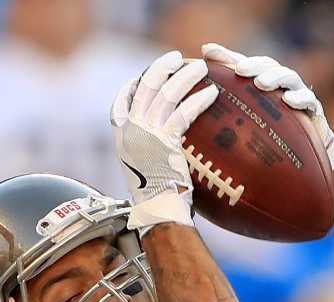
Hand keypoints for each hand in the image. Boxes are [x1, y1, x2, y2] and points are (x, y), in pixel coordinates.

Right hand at [111, 51, 218, 231]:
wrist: (158, 213)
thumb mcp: (144, 169)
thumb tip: (165, 141)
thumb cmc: (158, 198)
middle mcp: (130, 130)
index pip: (120, 101)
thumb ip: (149, 149)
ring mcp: (146, 134)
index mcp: (122, 136)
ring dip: (185, 76)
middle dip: (162, 67)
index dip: (133, 84)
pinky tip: (212, 94)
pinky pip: (183, 114)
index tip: (144, 74)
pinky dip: (198, 101)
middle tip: (177, 57)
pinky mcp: (164, 142)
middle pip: (145, 87)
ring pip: (166, 94)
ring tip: (201, 67)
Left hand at [201, 43, 333, 170]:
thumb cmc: (271, 129)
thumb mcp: (246, 109)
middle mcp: (282, 83)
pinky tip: (289, 101)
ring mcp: (299, 94)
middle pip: (270, 66)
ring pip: (290, 78)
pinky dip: (300, 98)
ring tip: (262, 84)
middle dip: (255, 67)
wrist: (302, 158)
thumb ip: (228, 84)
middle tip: (240, 71)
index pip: (247, 63)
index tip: (209, 54)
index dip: (230, 56)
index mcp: (264, 79)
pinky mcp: (313, 110)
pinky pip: (309, 100)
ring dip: (276, 78)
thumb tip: (204, 53)